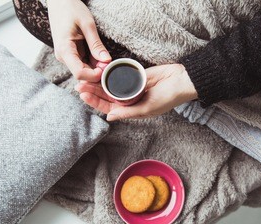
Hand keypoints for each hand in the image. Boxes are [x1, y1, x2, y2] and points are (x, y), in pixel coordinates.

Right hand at [47, 0, 110, 81]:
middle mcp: (63, 56)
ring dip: (96, 68)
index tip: (106, 68)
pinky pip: (83, 63)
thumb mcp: (87, 24)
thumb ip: (96, 44)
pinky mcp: (71, 54)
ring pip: (84, 70)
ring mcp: (67, 56)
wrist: (59, 2)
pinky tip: (101, 57)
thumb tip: (107, 61)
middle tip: (110, 64)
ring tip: (106, 59)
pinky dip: (93, 63)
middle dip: (97, 73)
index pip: (79, 73)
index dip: (94, 75)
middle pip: (82, 75)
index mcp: (64, 50)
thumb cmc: (71, 9)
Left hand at [75, 64, 197, 120]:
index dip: (96, 102)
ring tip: (85, 77)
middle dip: (93, 92)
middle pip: (107, 96)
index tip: (84, 95)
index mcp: (132, 110)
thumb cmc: (168, 98)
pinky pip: (119, 75)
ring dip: (98, 82)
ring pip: (111, 86)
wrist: (181, 80)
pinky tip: (99, 70)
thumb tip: (109, 117)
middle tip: (79, 85)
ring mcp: (132, 87)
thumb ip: (128, 112)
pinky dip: (110, 73)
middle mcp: (130, 100)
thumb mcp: (148, 108)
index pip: (109, 108)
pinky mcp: (135, 75)